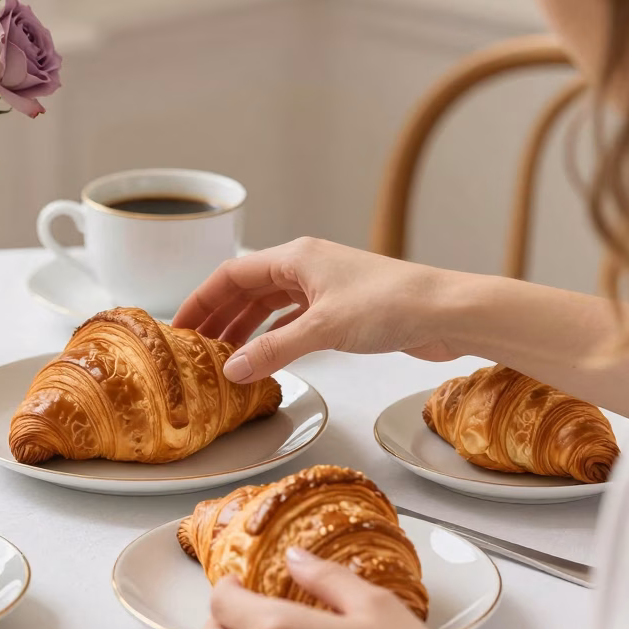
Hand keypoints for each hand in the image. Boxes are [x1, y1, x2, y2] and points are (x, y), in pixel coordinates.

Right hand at [172, 238, 461, 382]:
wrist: (448, 312)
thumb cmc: (392, 305)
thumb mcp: (323, 329)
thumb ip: (274, 350)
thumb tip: (232, 370)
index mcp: (295, 258)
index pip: (231, 275)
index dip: (202, 300)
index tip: (180, 327)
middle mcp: (306, 267)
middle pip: (247, 290)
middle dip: (219, 317)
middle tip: (194, 348)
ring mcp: (324, 288)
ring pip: (269, 307)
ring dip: (245, 330)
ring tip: (221, 357)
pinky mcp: (341, 310)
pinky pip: (293, 321)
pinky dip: (274, 338)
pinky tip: (263, 357)